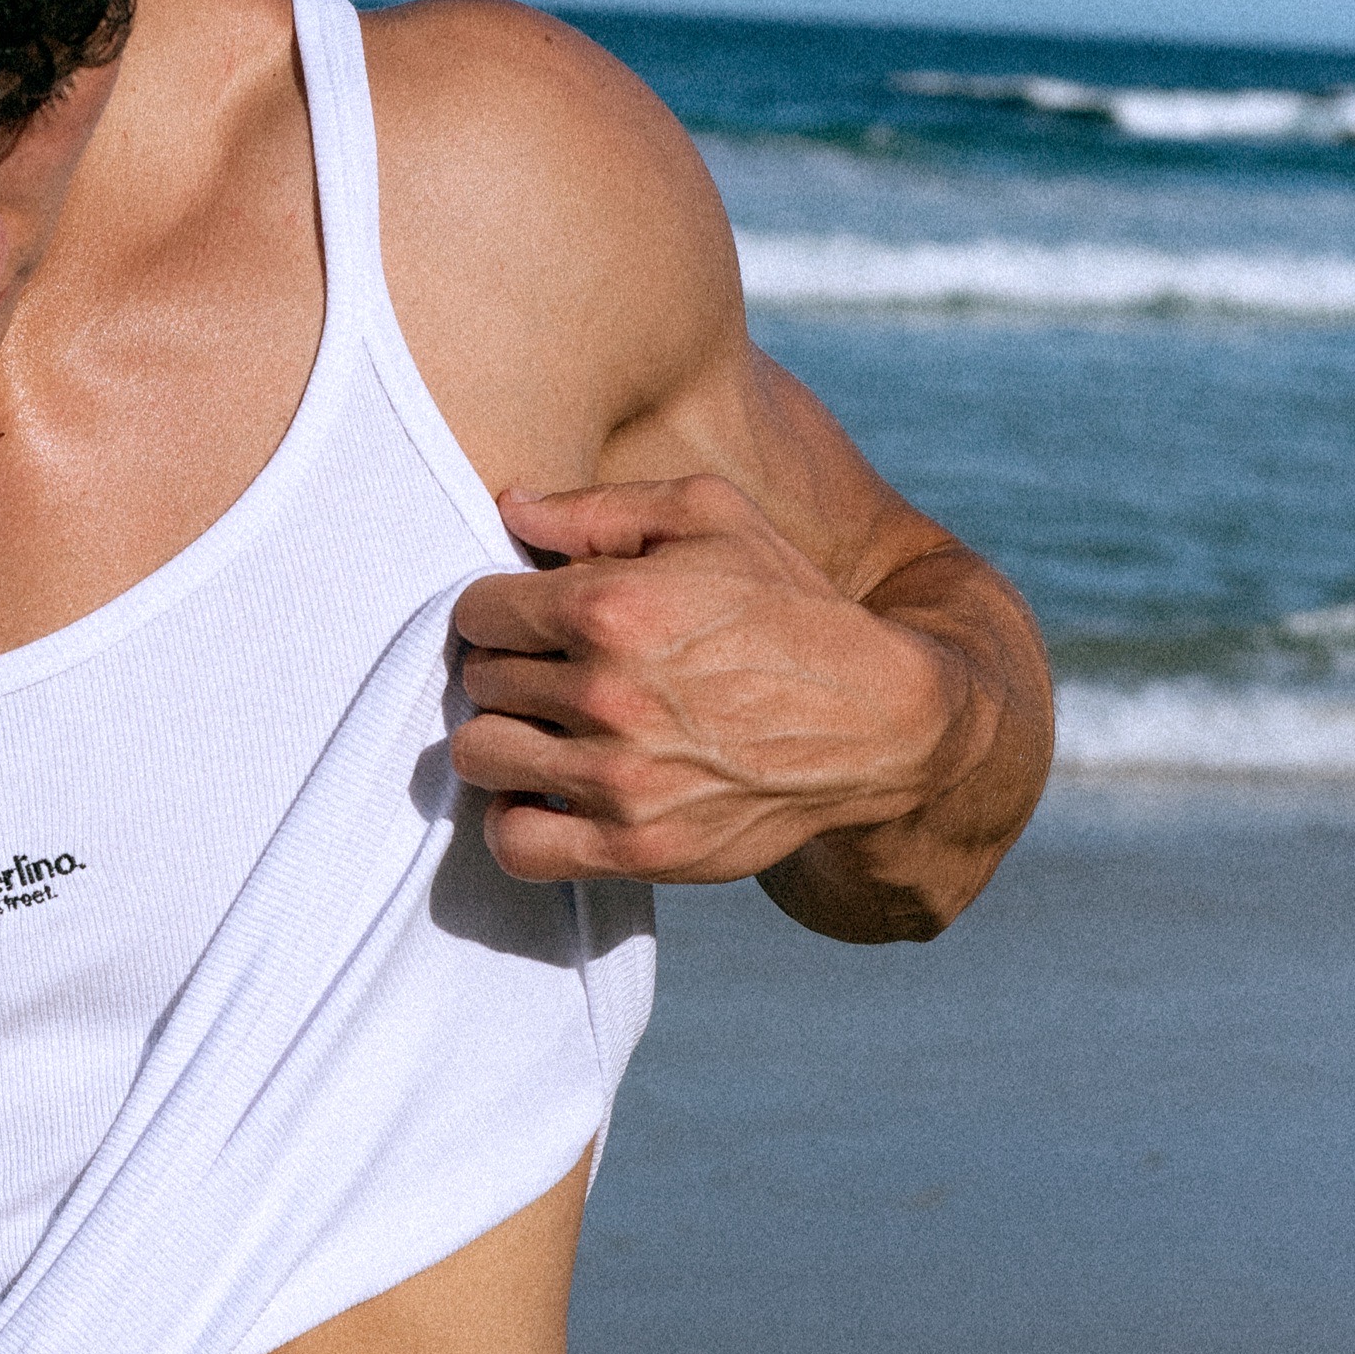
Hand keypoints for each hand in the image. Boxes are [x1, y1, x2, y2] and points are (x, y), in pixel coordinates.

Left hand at [450, 476, 967, 887]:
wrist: (875, 722)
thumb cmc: (790, 607)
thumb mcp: (713, 517)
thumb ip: (599, 507)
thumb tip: (508, 508)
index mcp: (610, 605)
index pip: (479, 612)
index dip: (500, 611)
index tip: (532, 622)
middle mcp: (605, 693)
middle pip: (479, 682)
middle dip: (510, 670)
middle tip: (554, 674)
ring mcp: (617, 778)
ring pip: (480, 757)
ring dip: (505, 741)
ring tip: (546, 731)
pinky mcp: (634, 846)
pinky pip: (515, 845)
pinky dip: (515, 821)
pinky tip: (548, 795)